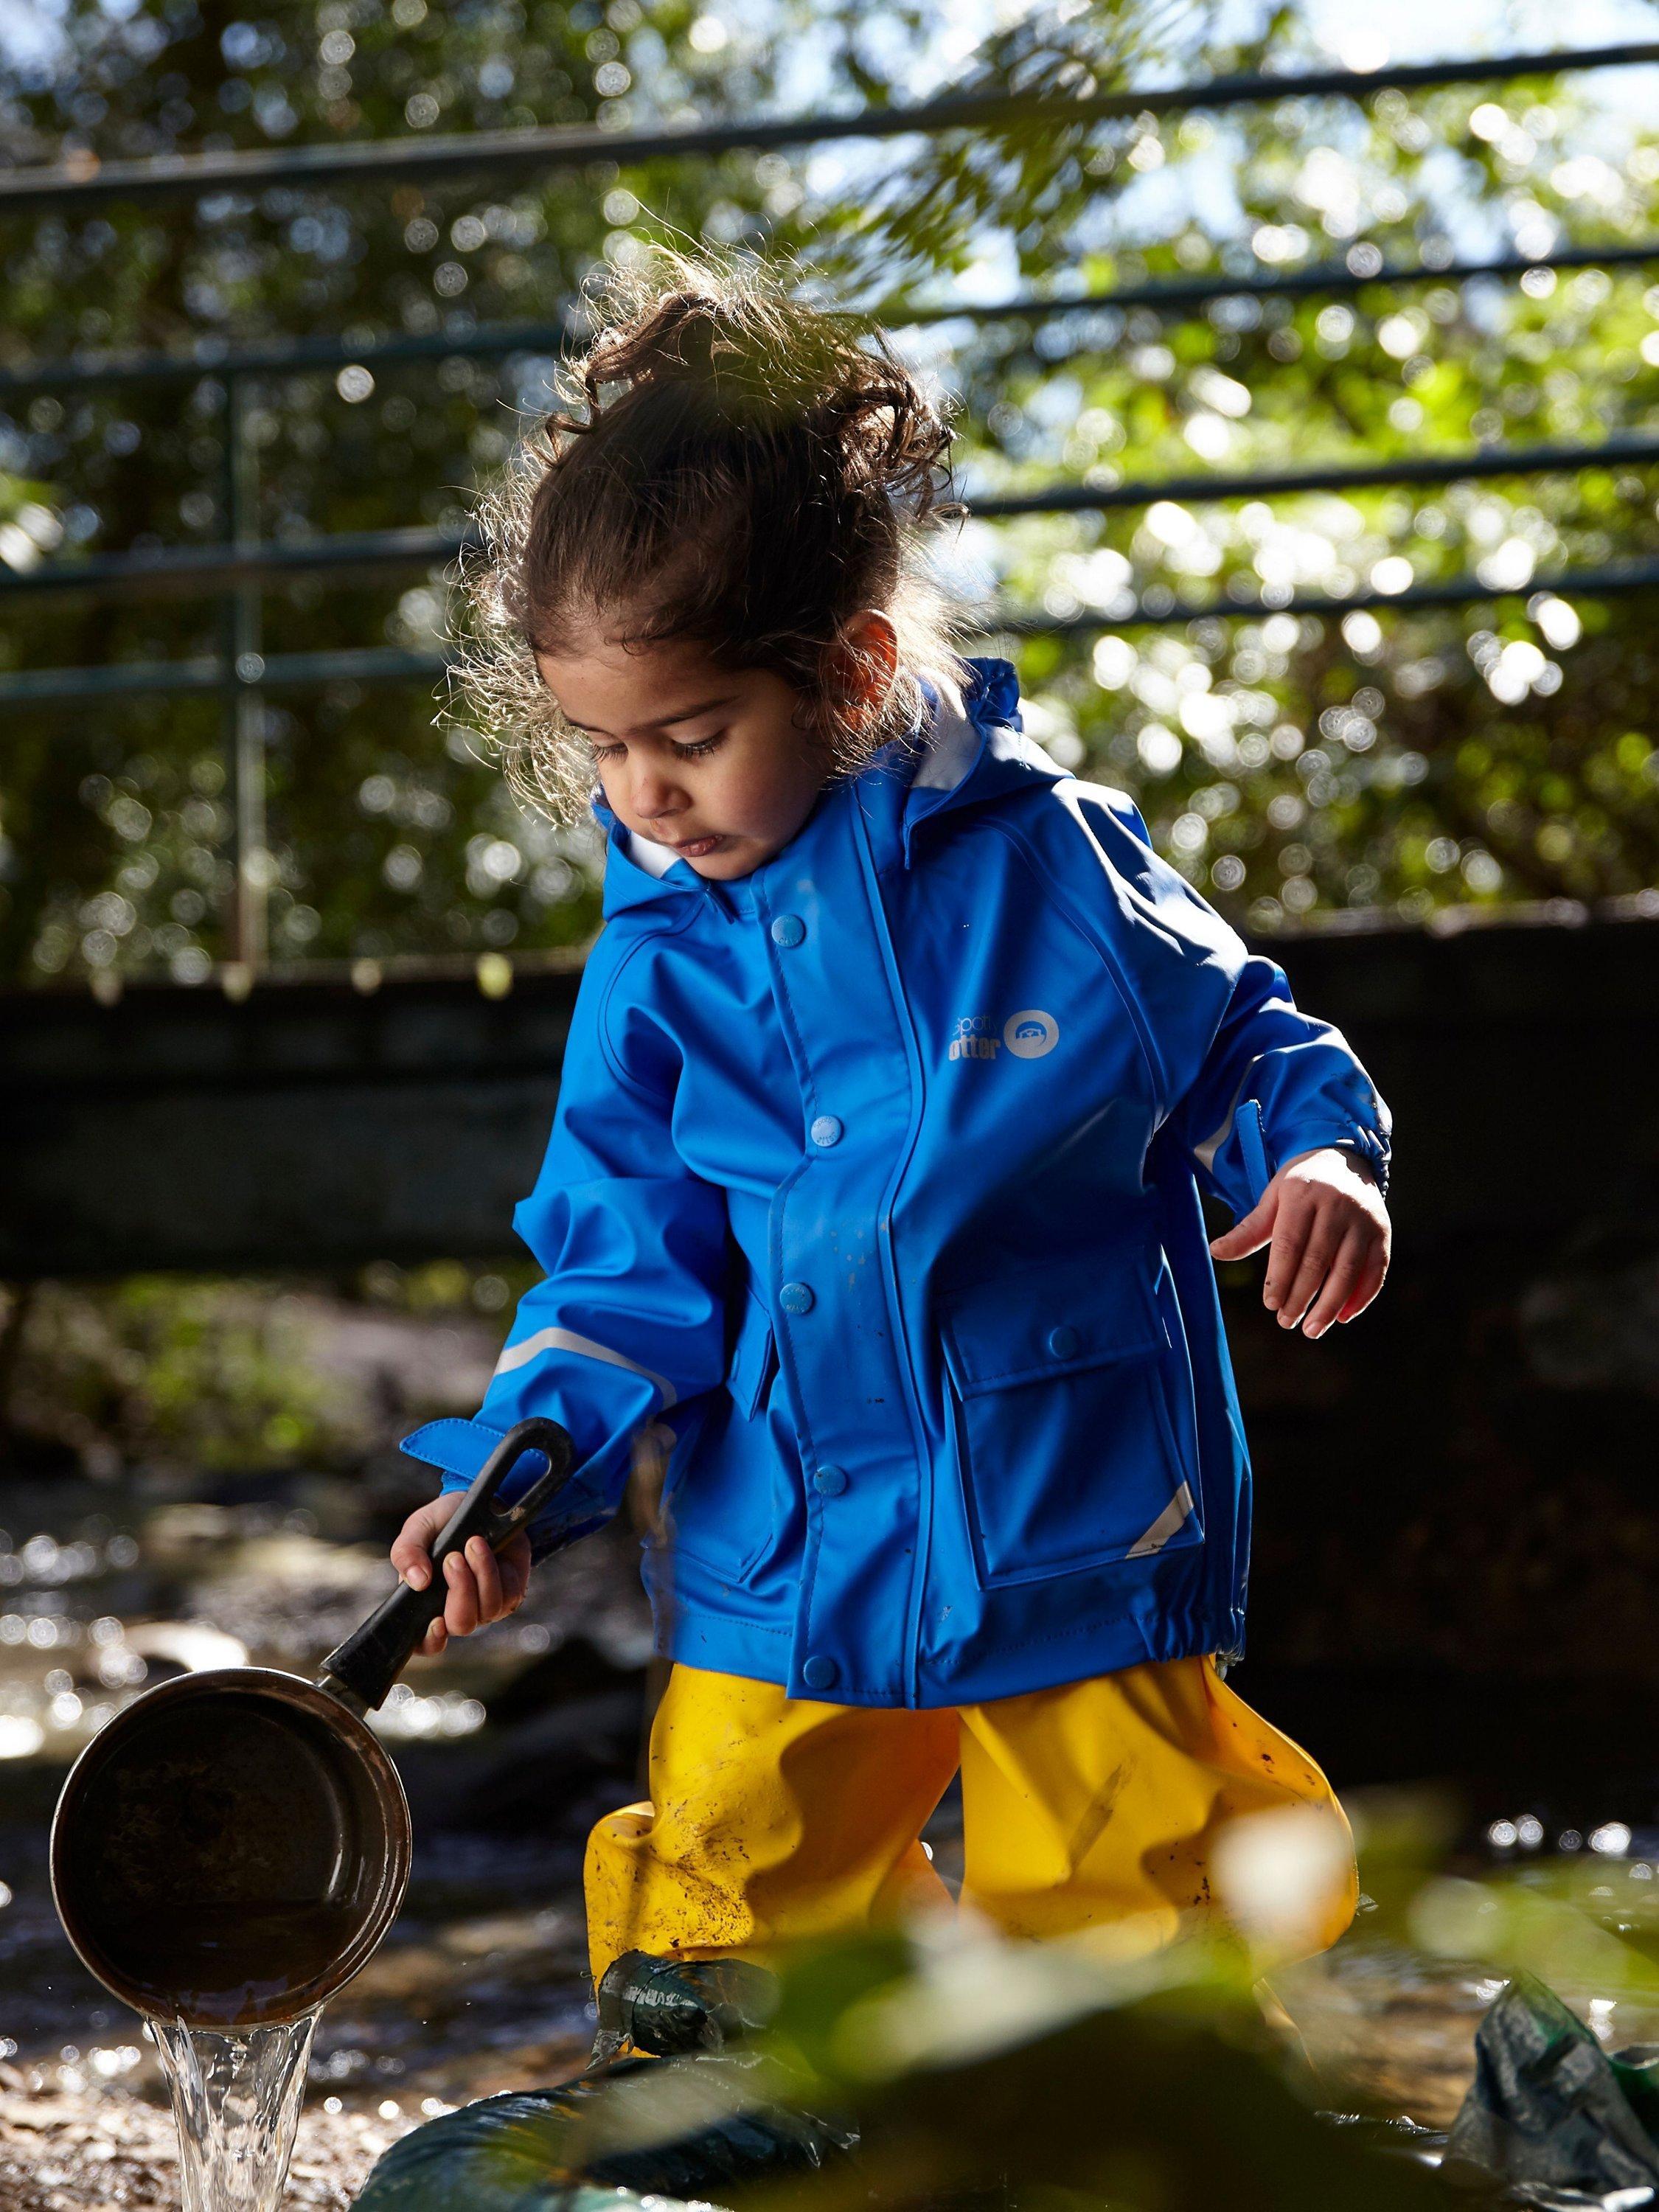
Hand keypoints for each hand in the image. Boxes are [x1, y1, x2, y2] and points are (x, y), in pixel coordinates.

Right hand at [389, 1493, 532, 1657]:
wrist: (479, 1502)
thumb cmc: (443, 1521)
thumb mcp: (418, 1529)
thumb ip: (406, 1553)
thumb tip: (416, 1582)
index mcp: (426, 1603)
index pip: (425, 1643)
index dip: (430, 1642)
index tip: (435, 1621)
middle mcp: (456, 1609)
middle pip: (461, 1625)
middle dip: (460, 1591)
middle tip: (453, 1558)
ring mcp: (485, 1604)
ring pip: (488, 1609)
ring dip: (481, 1574)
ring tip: (473, 1543)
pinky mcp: (510, 1593)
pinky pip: (508, 1594)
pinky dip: (496, 1569)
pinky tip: (488, 1546)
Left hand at [1207, 1145, 1389, 1338]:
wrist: (1344, 1159)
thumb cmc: (1301, 1185)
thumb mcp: (1273, 1199)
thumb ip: (1248, 1229)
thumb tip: (1215, 1252)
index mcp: (1303, 1194)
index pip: (1290, 1243)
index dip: (1280, 1277)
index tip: (1270, 1304)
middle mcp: (1337, 1205)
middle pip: (1318, 1260)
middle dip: (1301, 1296)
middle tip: (1286, 1322)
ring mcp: (1364, 1219)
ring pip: (1348, 1269)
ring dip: (1330, 1304)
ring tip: (1312, 1329)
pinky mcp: (1383, 1232)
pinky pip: (1375, 1270)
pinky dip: (1361, 1297)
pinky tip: (1343, 1317)